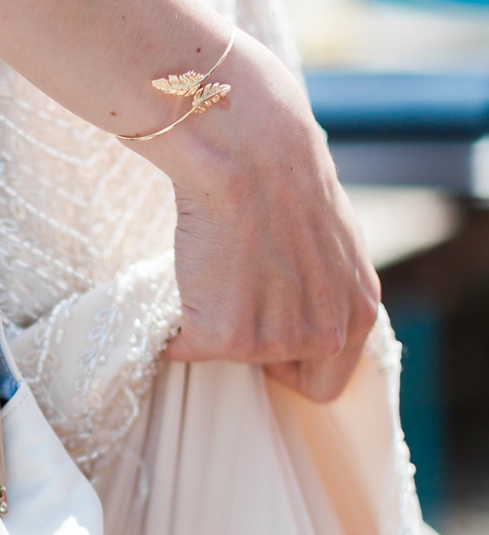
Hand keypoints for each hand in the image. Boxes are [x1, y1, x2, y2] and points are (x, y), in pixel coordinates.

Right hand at [139, 32, 379, 403]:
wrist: (247, 151)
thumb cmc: (281, 180)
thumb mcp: (331, 245)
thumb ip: (323, 292)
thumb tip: (290, 306)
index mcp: (358, 314)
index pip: (327, 382)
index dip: (293, 364)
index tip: (269, 335)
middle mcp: (326, 335)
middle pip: (278, 373)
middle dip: (253, 345)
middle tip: (238, 294)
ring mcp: (276, 340)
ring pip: (229, 357)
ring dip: (214, 323)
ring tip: (218, 265)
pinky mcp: (226, 339)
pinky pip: (185, 347)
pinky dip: (176, 324)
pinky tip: (189, 273)